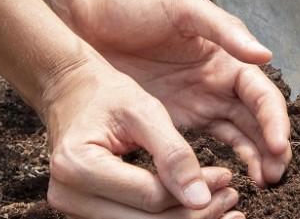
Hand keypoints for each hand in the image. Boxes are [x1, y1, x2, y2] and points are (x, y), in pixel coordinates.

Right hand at [41, 63, 246, 218]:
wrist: (71, 92)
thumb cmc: (106, 94)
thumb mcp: (143, 110)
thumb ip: (172, 153)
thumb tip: (201, 198)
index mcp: (78, 165)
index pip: (150, 197)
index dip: (195, 192)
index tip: (227, 177)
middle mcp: (69, 195)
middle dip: (196, 215)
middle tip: (230, 197)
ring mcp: (74, 208)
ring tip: (222, 208)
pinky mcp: (88, 212)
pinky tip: (197, 213)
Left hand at [62, 0, 292, 187]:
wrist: (89, 17)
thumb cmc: (137, 6)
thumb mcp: (184, 8)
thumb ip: (224, 30)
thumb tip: (265, 54)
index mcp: (228, 59)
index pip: (262, 96)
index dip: (275, 121)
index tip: (279, 146)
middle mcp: (219, 85)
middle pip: (258, 122)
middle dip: (272, 149)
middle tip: (274, 177)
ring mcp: (198, 105)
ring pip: (239, 138)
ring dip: (254, 160)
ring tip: (263, 185)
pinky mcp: (175, 121)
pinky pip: (207, 147)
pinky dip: (221, 164)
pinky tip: (227, 181)